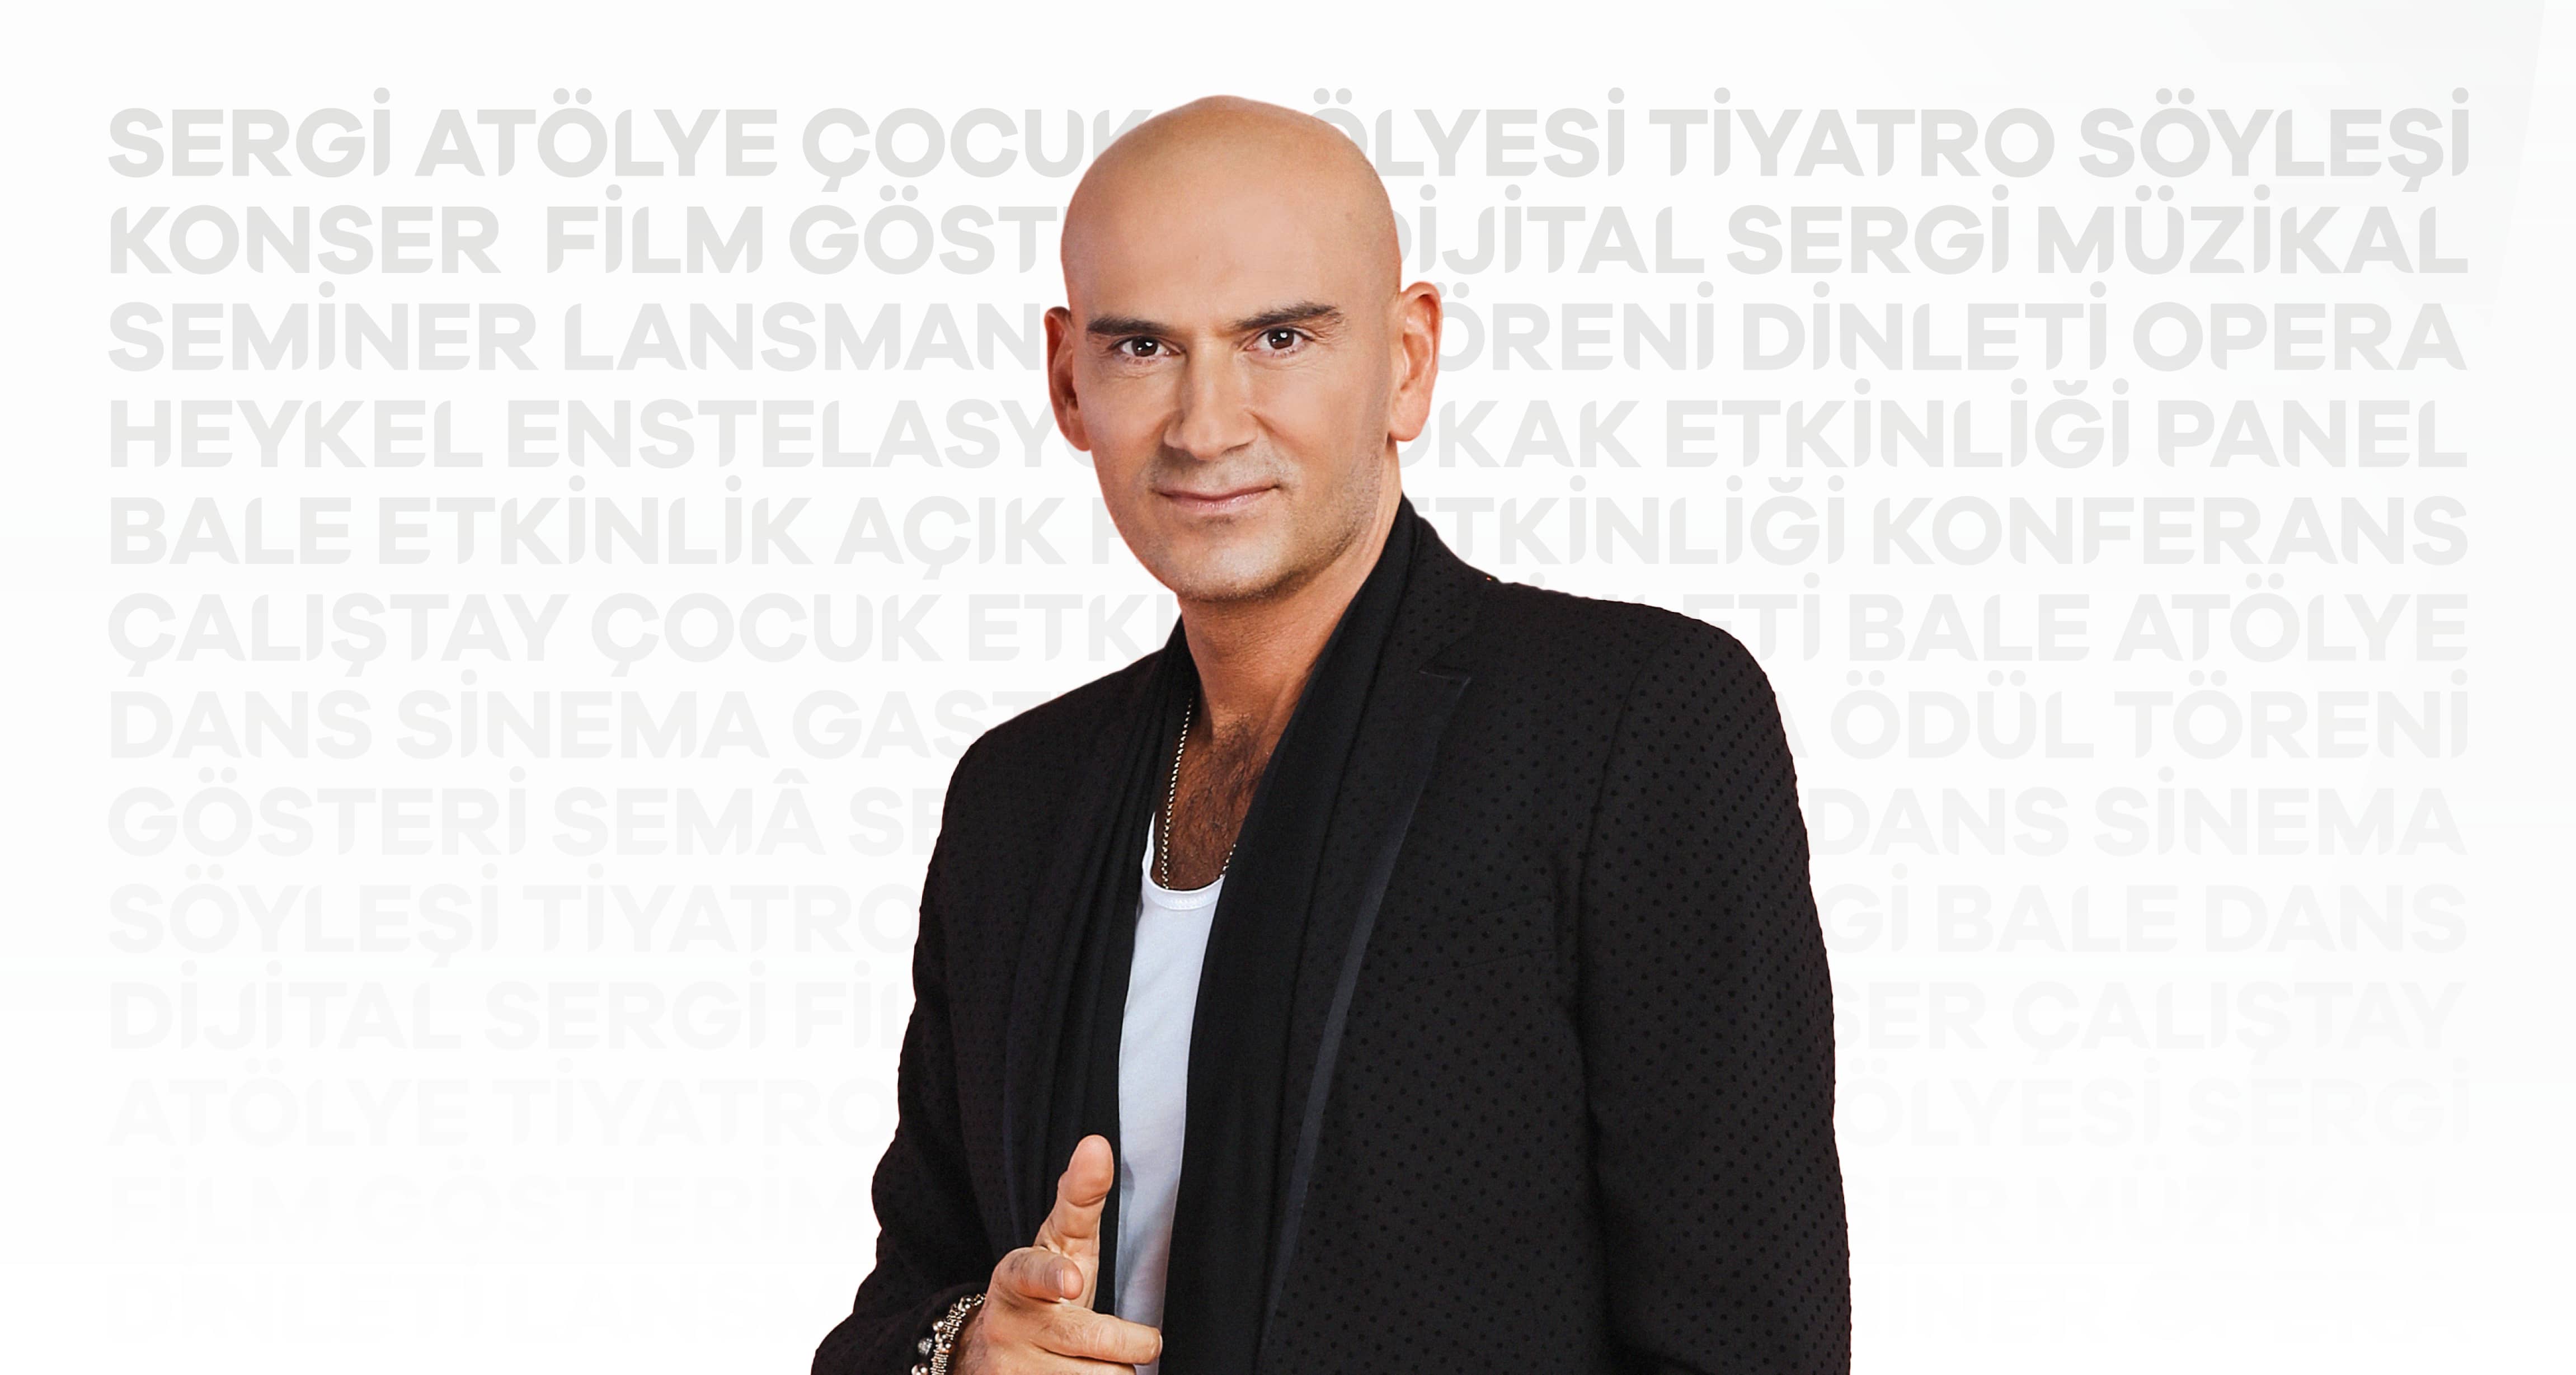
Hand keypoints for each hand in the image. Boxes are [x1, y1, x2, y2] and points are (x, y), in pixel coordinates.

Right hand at [953, 1134, 1163, 1372]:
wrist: (989, 1353)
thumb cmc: (1044, 1287)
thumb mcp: (1058, 1243)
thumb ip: (1080, 1197)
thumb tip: (1097, 1143)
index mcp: (1017, 1275)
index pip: (1034, 1272)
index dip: (1055, 1277)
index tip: (1074, 1281)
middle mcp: (1011, 1323)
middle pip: (1088, 1339)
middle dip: (1128, 1343)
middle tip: (1148, 1342)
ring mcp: (1013, 1371)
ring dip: (1114, 1373)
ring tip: (1097, 1361)